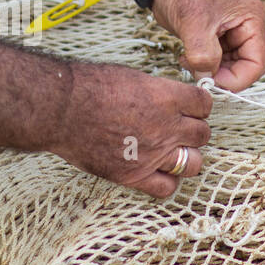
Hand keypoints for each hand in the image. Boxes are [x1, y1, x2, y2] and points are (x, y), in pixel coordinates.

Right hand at [50, 62, 212, 198]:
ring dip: (186, 157)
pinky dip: (166, 182)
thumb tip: (171, 98)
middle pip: (202, 134)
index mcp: (167, 98)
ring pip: (193, 162)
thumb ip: (159, 91)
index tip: (190, 108)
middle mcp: (166, 127)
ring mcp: (152, 154)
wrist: (59, 108)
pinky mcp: (134, 175)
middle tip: (177, 130)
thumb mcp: (133, 77)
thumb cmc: (88, 86)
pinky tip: (156, 172)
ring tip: (171, 152)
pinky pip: (167, 188)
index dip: (198, 106)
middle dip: (193, 131)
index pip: (205, 104)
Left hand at [152, 0, 264, 91]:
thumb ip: (204, 54)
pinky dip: (204, 65)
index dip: (237, 79)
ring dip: (212, 71)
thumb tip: (208, 79)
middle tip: (199, 75)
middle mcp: (249, 28)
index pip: (257, 64)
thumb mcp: (194, 23)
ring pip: (231, 67)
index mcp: (253, 20)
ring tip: (189, 61)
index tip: (212, 82)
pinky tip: (188, 57)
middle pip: (246, 67)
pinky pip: (218, 61)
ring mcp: (234, 33)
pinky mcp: (219, 37)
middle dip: (223, 75)